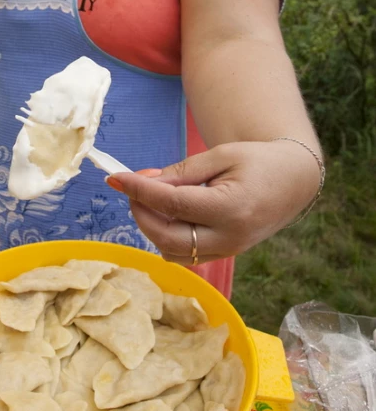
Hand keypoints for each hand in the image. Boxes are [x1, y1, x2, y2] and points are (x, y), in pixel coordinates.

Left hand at [106, 140, 321, 263]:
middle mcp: (229, 236)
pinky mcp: (225, 255)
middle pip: (167, 236)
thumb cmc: (258, 160)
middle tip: (132, 188)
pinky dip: (167, 237)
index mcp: (231, 207)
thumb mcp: (220, 155)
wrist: (294, 180)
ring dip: (152, 227)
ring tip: (151, 199)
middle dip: (140, 212)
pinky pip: (185, 255)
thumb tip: (144, 182)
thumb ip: (181, 172)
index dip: (139, 190)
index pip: (172, 203)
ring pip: (172, 252)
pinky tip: (166, 214)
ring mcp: (228, 250)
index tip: (116, 177)